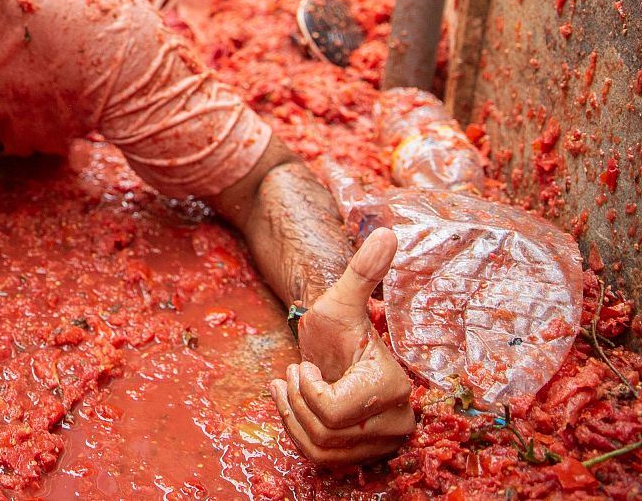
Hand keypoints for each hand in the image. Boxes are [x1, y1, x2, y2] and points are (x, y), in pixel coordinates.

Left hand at [270, 227, 415, 465]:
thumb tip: (386, 233)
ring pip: (321, 449)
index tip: (309, 368)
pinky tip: (293, 406)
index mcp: (392, 388)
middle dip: (299, 401)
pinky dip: (299, 434)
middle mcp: (398, 422)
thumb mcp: (339, 300)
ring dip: (295, 417)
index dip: (308, 391)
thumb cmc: (335, 326)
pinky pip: (321, 459)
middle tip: (299, 374)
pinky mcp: (366, 455)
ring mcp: (383, 442)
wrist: (336, 352)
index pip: (334, 412)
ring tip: (295, 388)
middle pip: (326, 432)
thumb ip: (362, 272)